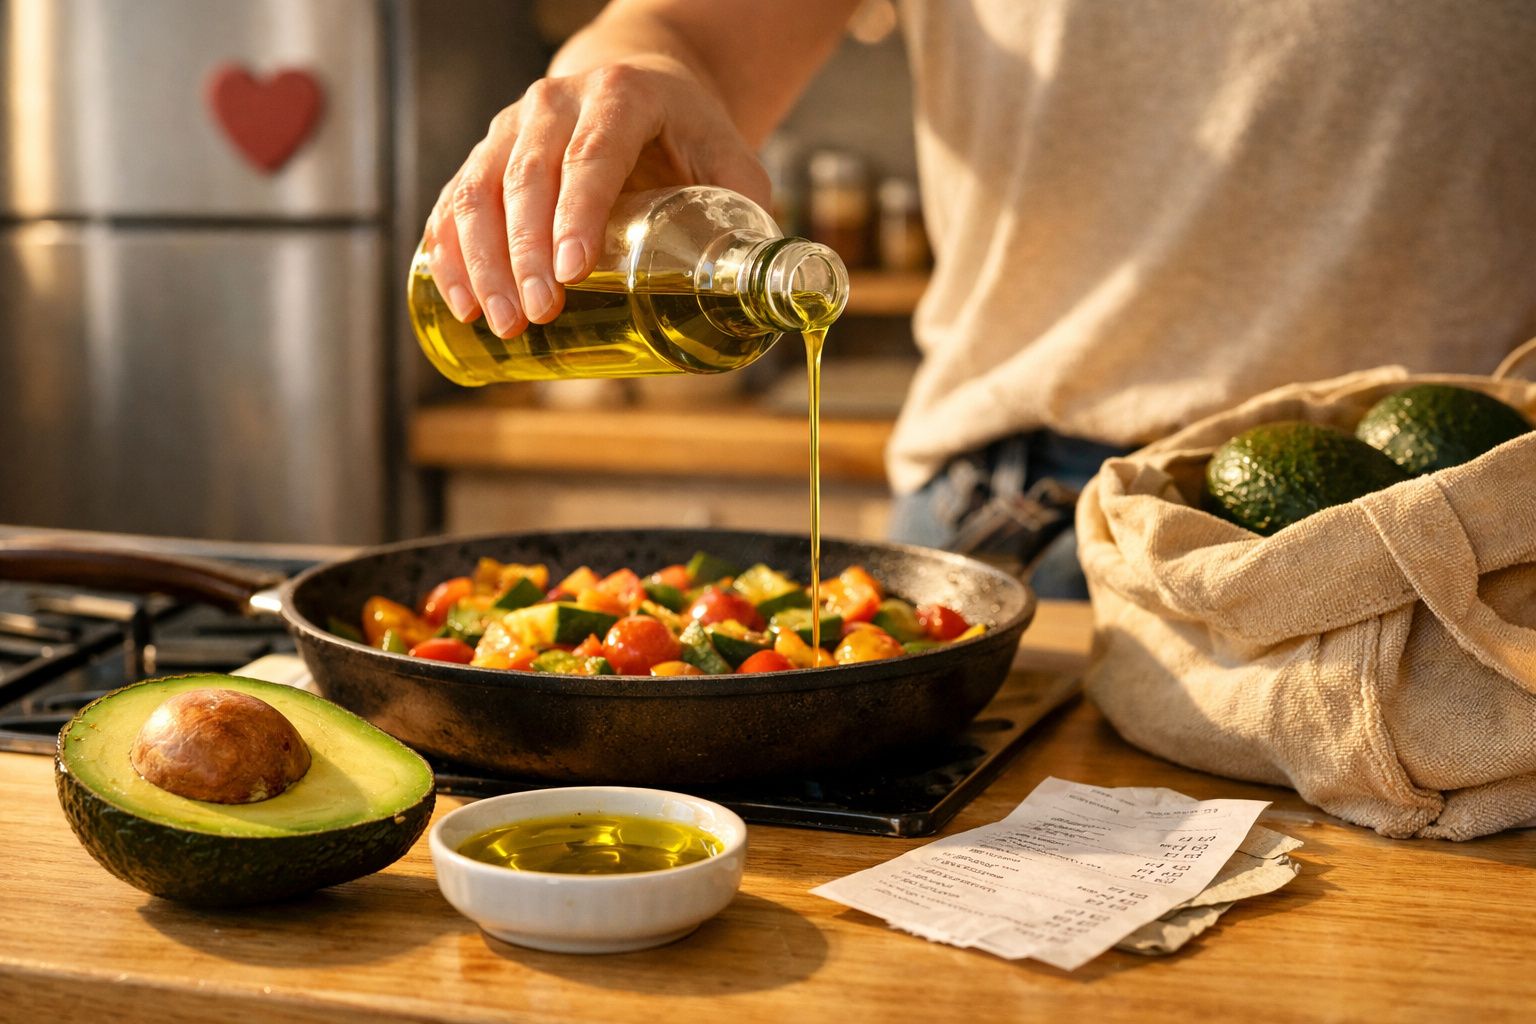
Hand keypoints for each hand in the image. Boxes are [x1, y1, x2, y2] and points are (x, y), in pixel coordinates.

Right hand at [421, 56, 770, 338]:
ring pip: (478, 190)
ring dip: (481, 262)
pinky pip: (453, 202)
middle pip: (526, 178)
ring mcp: (511, 128)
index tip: (572, 272)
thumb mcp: (726, 151)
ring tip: (498, 322)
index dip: (576, 212)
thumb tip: (767, 283)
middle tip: (535, 315)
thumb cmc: (683, 128)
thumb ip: (746, 206)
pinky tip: (459, 301)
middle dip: (524, 254)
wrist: (634, 76)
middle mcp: (554, 104)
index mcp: (619, 96)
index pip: (591, 155)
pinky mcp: (484, 155)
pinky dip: (449, 253)